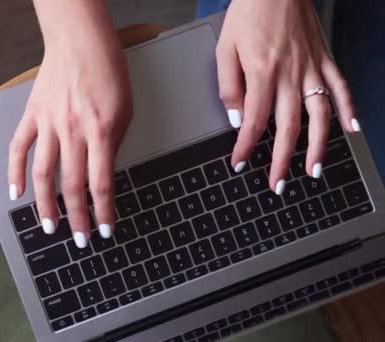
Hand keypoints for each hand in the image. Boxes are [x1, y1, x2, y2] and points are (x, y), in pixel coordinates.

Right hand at [8, 1, 131, 247]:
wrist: (80, 40)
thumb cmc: (108, 70)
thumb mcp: (124, 110)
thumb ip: (113, 143)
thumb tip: (103, 171)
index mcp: (101, 131)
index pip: (102, 184)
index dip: (103, 213)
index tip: (105, 231)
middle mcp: (73, 132)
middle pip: (73, 187)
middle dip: (77, 219)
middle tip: (79, 241)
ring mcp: (49, 124)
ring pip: (43, 175)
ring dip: (46, 205)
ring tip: (49, 227)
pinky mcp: (32, 116)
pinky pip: (19, 149)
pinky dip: (15, 173)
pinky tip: (16, 194)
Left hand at [217, 0, 356, 193]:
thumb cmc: (248, 14)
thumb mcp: (224, 49)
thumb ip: (229, 87)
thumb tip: (237, 120)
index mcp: (262, 73)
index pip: (254, 122)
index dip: (245, 148)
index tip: (238, 165)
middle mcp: (291, 75)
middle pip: (288, 128)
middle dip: (281, 161)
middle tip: (277, 185)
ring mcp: (312, 69)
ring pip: (320, 116)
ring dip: (319, 147)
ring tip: (314, 172)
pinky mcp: (325, 60)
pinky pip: (341, 89)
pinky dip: (349, 110)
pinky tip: (352, 131)